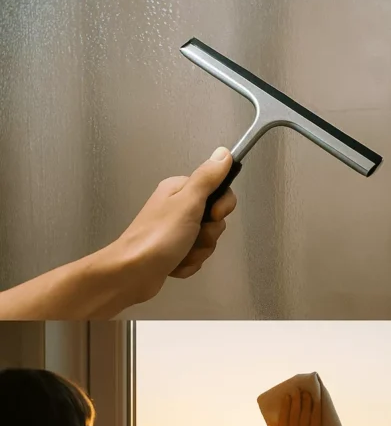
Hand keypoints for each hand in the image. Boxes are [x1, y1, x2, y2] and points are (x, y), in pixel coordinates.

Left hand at [110, 148, 236, 303]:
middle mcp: (177, 208)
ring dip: (199, 251)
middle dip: (208, 235)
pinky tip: (175, 264)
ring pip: (207, 241)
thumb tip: (224, 153)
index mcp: (180, 190)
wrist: (132, 273)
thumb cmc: (159, 236)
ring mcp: (175, 231)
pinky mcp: (173, 251)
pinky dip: (189, 263)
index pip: (219, 191)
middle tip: (192, 236)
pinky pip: (196, 257)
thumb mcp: (188, 202)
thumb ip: (208, 178)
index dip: (222, 206)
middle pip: (215, 219)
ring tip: (180, 253)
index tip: (212, 215)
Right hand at [271, 390, 321, 425]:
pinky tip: (318, 404)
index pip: (284, 414)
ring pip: (307, 413)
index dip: (286, 403)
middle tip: (299, 390)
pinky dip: (317, 411)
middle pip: (296, 411)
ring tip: (308, 394)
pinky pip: (317, 421)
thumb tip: (276, 424)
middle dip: (297, 399)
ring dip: (308, 402)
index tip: (287, 395)